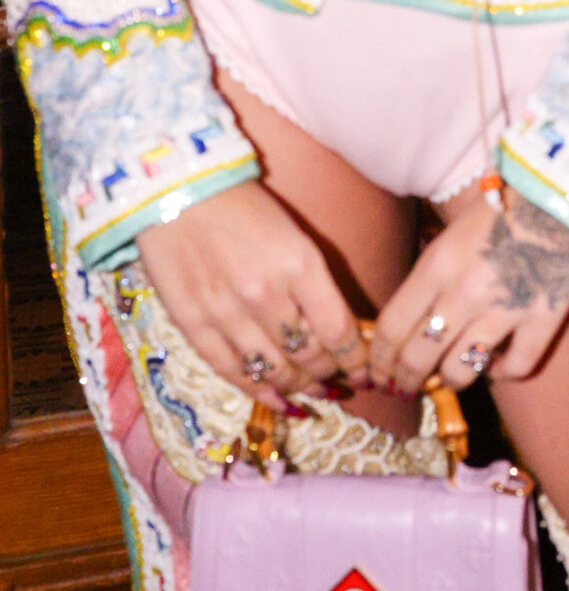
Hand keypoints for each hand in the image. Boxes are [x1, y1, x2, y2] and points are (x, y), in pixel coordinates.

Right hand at [136, 181, 366, 408]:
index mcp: (299, 264)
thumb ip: (316, 282)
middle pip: (310, 356)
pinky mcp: (194, 326)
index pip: (339, 331)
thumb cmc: (245, 207)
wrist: (179, 190)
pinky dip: (260, 392)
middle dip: (332, 374)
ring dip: (301, 387)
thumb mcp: (295, 235)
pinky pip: (233, 373)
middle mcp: (266, 295)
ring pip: (275, 371)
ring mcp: (227, 314)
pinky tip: (280, 400)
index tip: (367, 369)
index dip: (357, 359)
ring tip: (317, 391)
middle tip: (343, 381)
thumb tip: (340, 328)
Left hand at [368, 191, 568, 395]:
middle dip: (406, 378)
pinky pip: (516, 367)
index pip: (391, 328)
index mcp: (438, 265)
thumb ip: (431, 274)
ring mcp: (506, 308)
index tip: (379, 372)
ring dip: (451, 379)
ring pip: (461, 371)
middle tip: (406, 385)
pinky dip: (503, 373)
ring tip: (451, 375)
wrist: (566, 187)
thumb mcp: (454, 231)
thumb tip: (408, 321)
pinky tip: (499, 365)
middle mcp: (465, 292)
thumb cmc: (507, 202)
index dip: (379, 360)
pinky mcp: (545, 318)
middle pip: (418, 357)